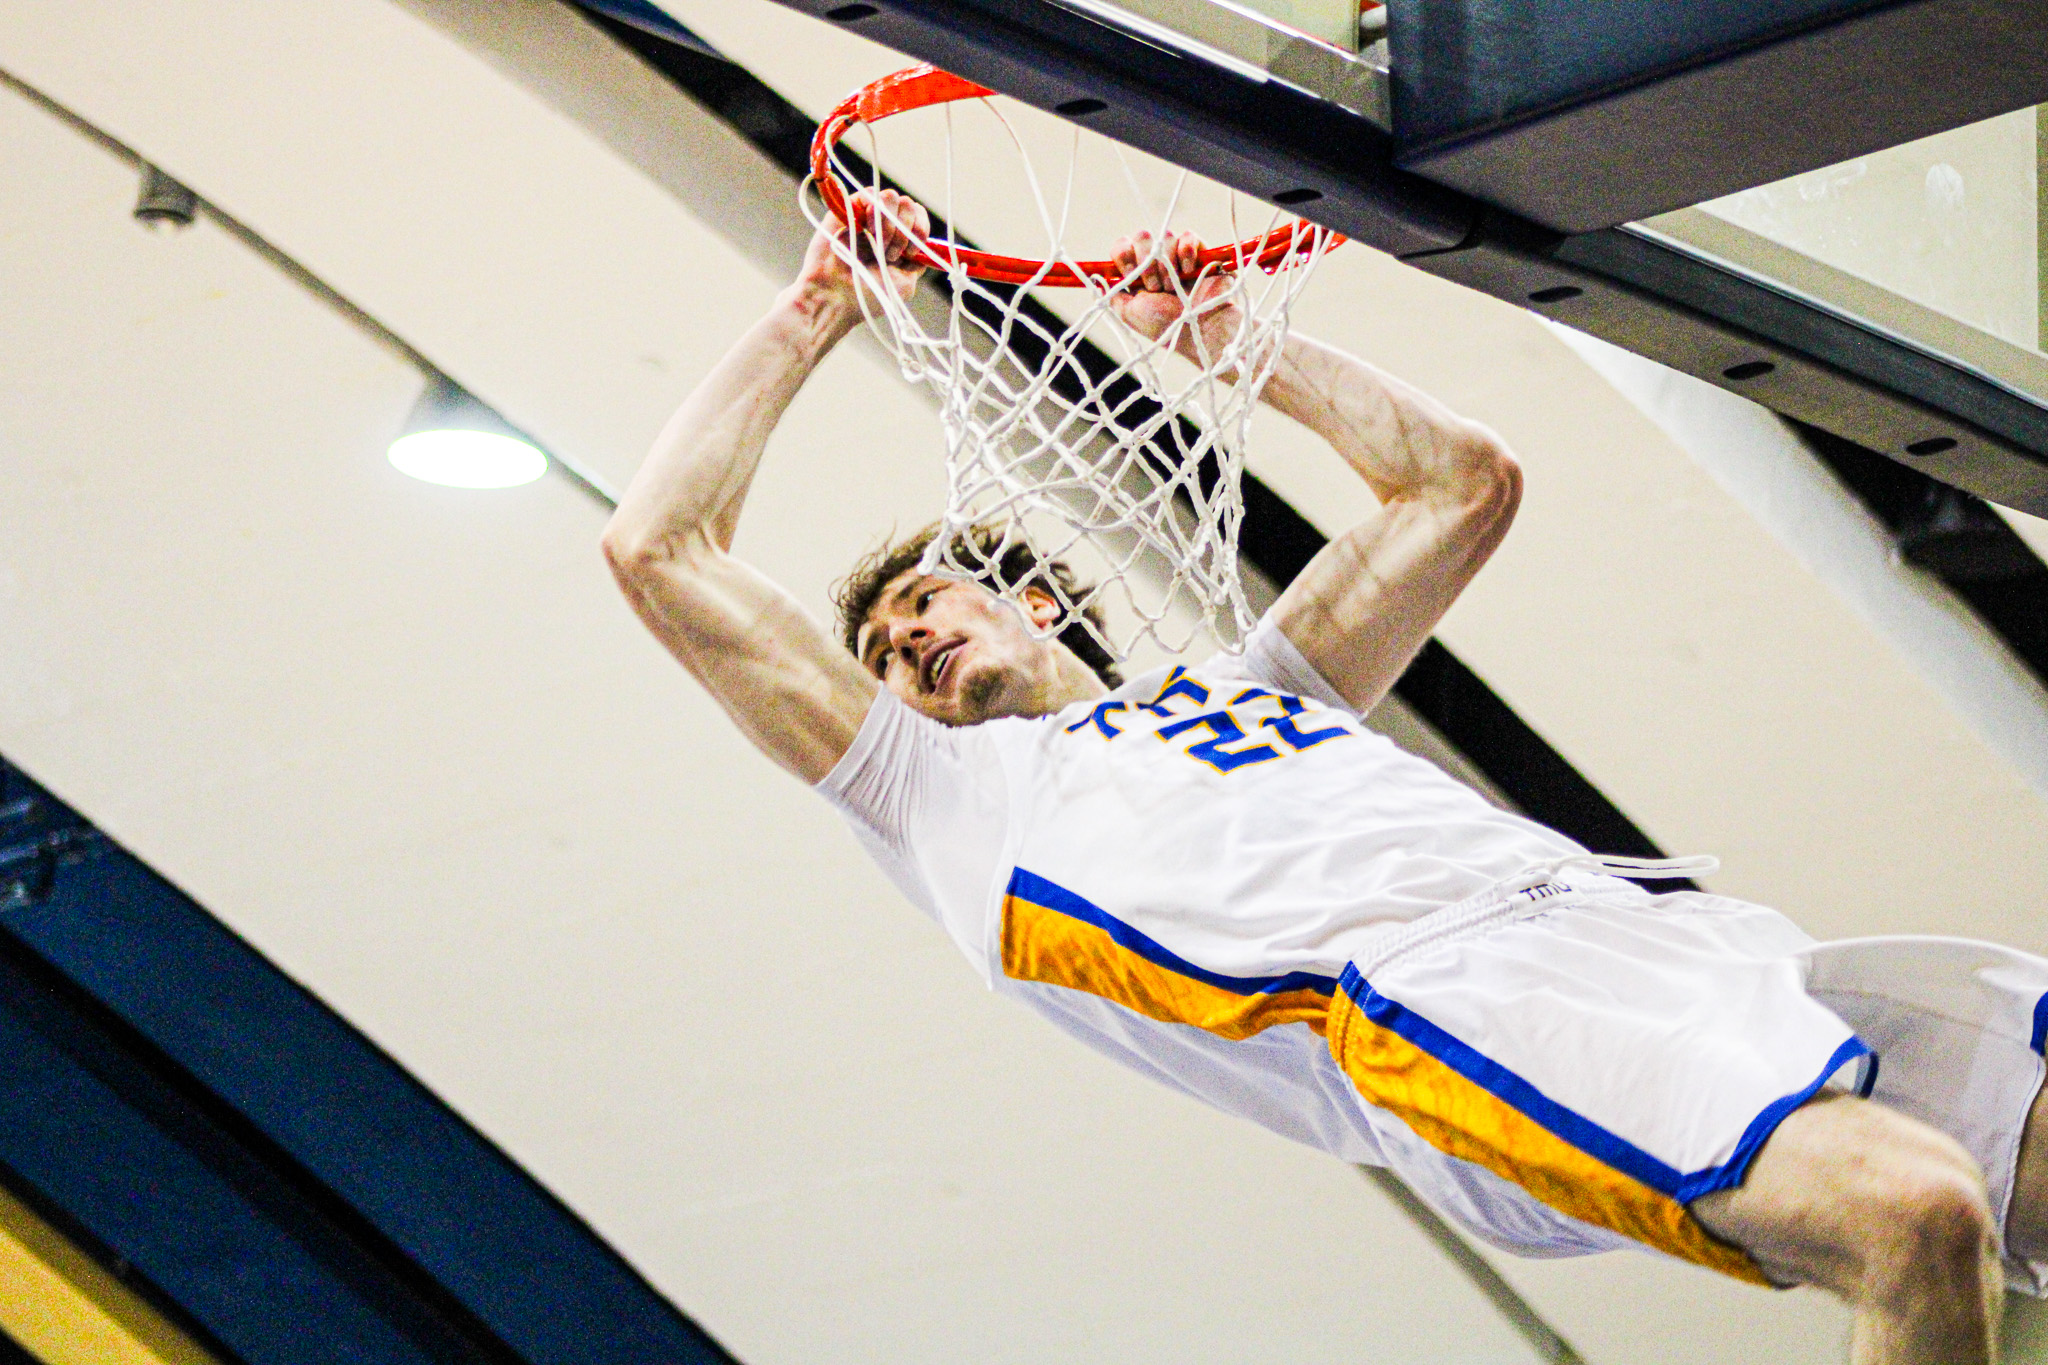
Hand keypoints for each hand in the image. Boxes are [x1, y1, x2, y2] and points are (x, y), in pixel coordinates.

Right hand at [795, 187, 931, 318]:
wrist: (836, 297)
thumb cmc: (868, 296)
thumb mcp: (904, 284)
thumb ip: (918, 262)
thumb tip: (924, 245)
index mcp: (899, 242)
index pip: (919, 217)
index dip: (921, 229)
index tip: (912, 252)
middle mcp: (884, 226)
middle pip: (908, 205)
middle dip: (905, 230)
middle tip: (889, 255)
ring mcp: (866, 215)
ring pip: (891, 197)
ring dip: (889, 223)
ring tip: (875, 245)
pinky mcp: (848, 208)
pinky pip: (870, 194)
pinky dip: (874, 211)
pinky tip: (866, 231)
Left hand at [1107, 230, 1242, 366]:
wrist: (1198, 329)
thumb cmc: (1164, 325)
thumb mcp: (1128, 313)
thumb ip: (1111, 294)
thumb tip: (1096, 278)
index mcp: (1136, 272)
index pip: (1122, 245)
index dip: (1124, 255)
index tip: (1131, 275)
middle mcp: (1155, 260)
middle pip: (1141, 236)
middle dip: (1146, 262)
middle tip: (1155, 287)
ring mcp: (1177, 254)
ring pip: (1165, 236)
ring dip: (1167, 264)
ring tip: (1173, 287)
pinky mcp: (1199, 252)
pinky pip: (1188, 236)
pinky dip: (1186, 253)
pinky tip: (1188, 272)